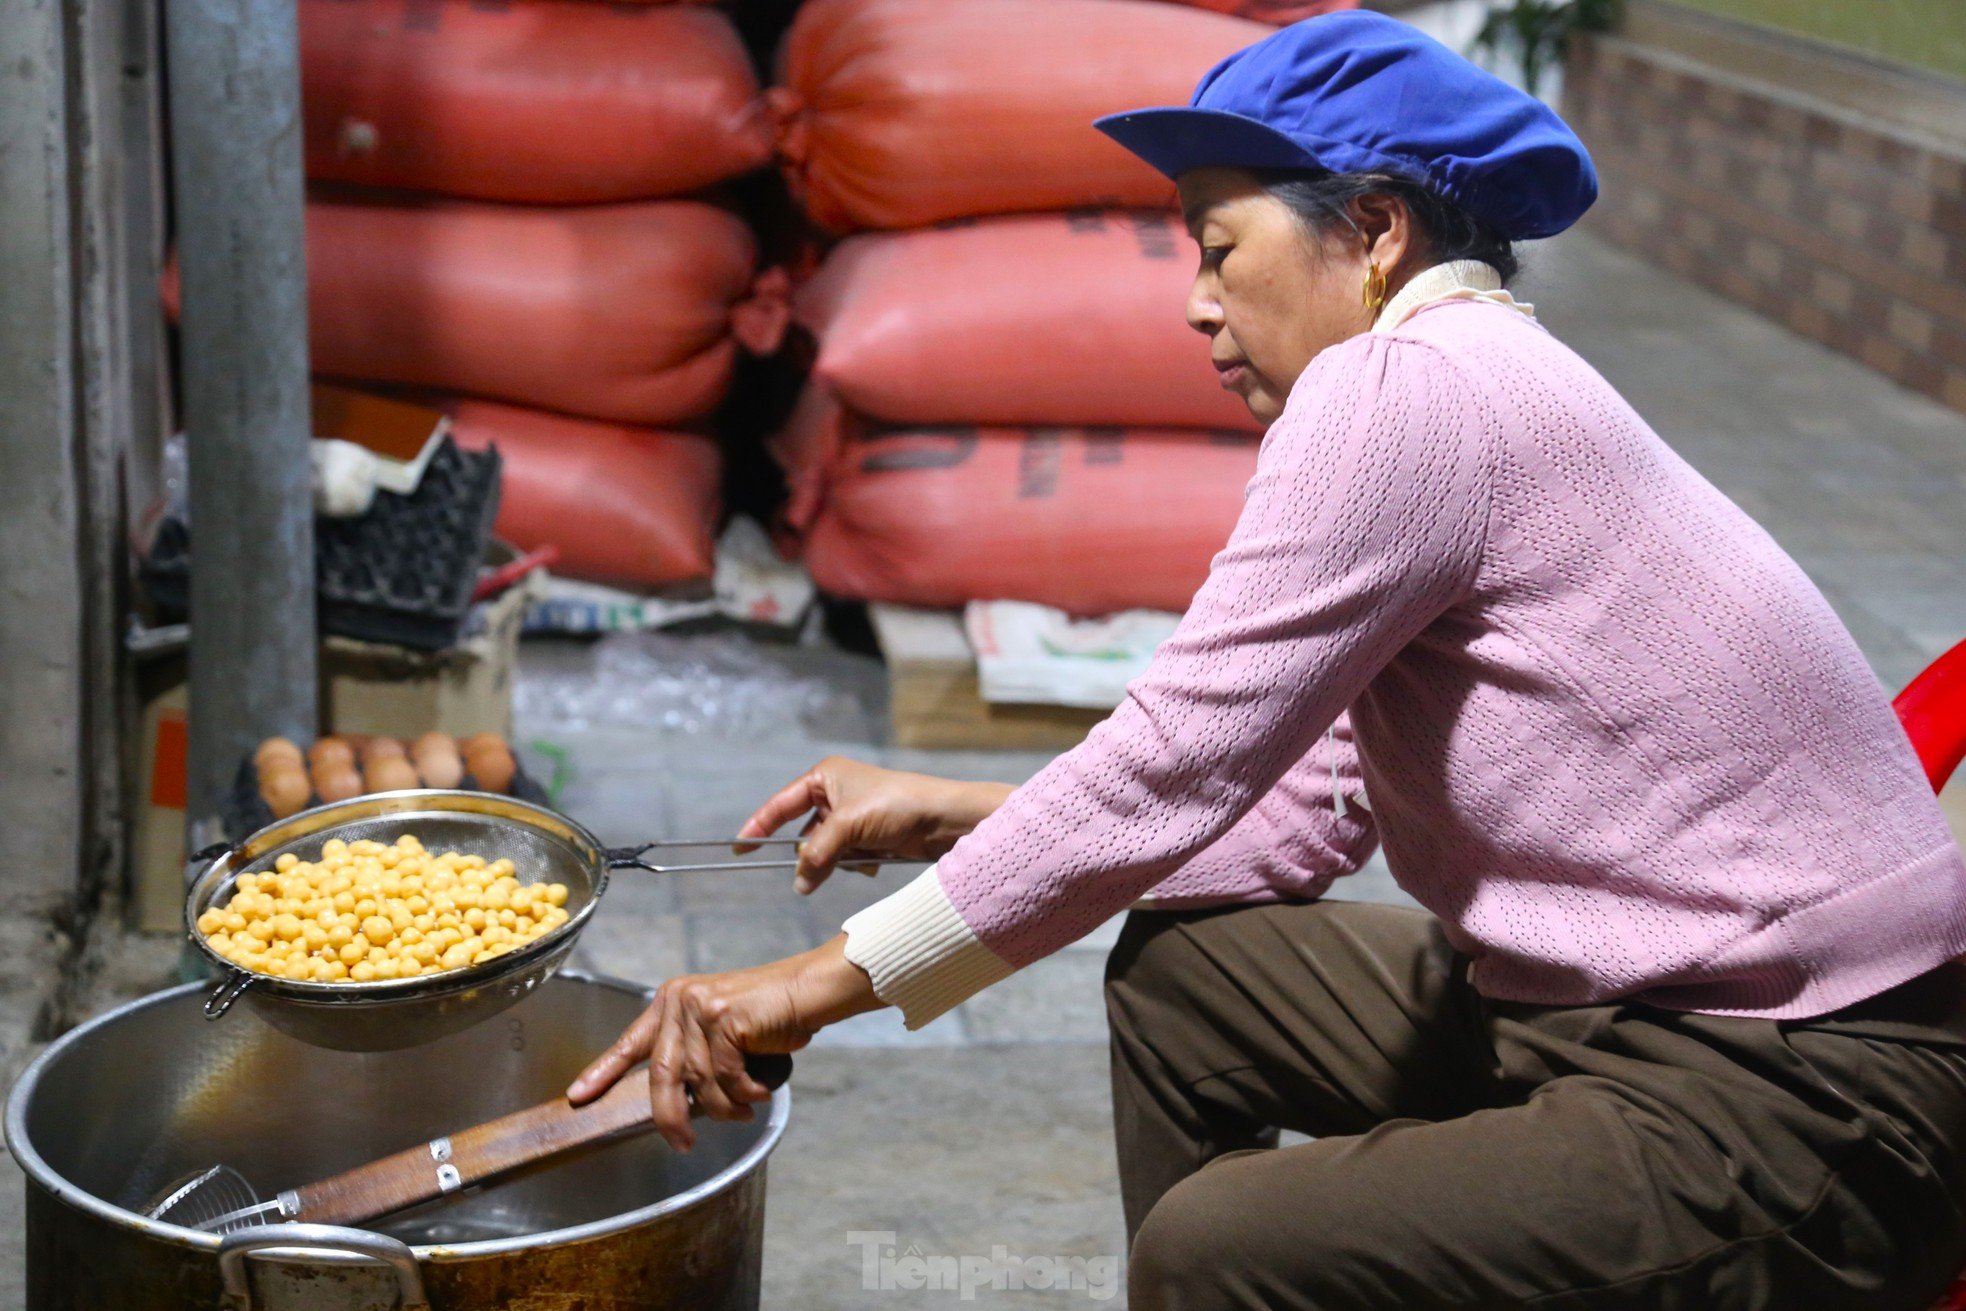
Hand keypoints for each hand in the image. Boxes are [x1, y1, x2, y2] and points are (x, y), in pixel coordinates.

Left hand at [567, 935, 881, 1150]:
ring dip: (726, 1106)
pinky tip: (760, 1093)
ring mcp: (700, 1007)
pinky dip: (744, 1094)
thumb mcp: (721, 1030)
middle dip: (671, 1117)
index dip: (602, 1071)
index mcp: (670, 1001)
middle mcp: (679, 1001)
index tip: (578, 1096)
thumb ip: (695, 1056)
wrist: (807, 990)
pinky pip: (726, 1077)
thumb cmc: (769, 1015)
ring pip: (700, 1082)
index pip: (630, 1043)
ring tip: (746, 1108)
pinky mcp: (724, 1018)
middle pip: (662, 1075)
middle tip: (683, 1144)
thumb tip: (679, 1105)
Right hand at [736, 756, 1010, 893]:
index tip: (738, 848)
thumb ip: (816, 855)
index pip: (781, 804)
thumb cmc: (896, 806)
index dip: (759, 826)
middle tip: (816, 869)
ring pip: (826, 851)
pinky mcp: (869, 837)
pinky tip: (877, 860)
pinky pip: (846, 858)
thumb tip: (799, 884)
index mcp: (825, 777)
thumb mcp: (848, 827)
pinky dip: (857, 864)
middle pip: (805, 834)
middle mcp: (836, 793)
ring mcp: (853, 817)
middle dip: (814, 853)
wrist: (944, 820)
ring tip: (862, 856)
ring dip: (839, 860)